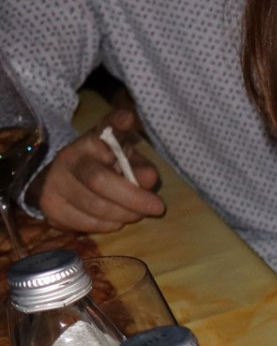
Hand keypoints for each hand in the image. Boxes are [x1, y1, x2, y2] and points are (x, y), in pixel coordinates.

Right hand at [33, 109, 164, 232]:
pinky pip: (85, 223)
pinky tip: (114, 219)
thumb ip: (141, 166)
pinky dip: (107, 226)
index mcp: (92, 140)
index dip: (116, 123)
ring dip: (123, 215)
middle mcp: (68, 157)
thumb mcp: (128, 161)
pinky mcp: (49, 207)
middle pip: (99, 181)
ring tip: (136, 213)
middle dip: (133, 198)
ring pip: (94, 207)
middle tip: (157, 207)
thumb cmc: (107, 168)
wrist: (67, 182)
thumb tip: (149, 179)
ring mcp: (54, 182)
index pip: (104, 128)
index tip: (127, 119)